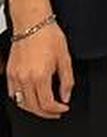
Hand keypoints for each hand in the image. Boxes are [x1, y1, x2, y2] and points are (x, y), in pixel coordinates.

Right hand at [6, 0, 72, 118]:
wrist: (32, 23)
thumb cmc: (49, 36)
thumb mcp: (65, 57)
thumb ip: (67, 80)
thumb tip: (65, 96)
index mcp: (40, 76)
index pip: (46, 103)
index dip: (56, 110)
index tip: (63, 109)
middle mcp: (25, 79)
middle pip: (33, 107)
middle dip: (46, 113)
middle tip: (55, 112)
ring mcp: (15, 77)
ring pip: (21, 103)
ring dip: (33, 108)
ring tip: (44, 107)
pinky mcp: (9, 73)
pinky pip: (12, 93)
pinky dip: (22, 99)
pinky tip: (31, 97)